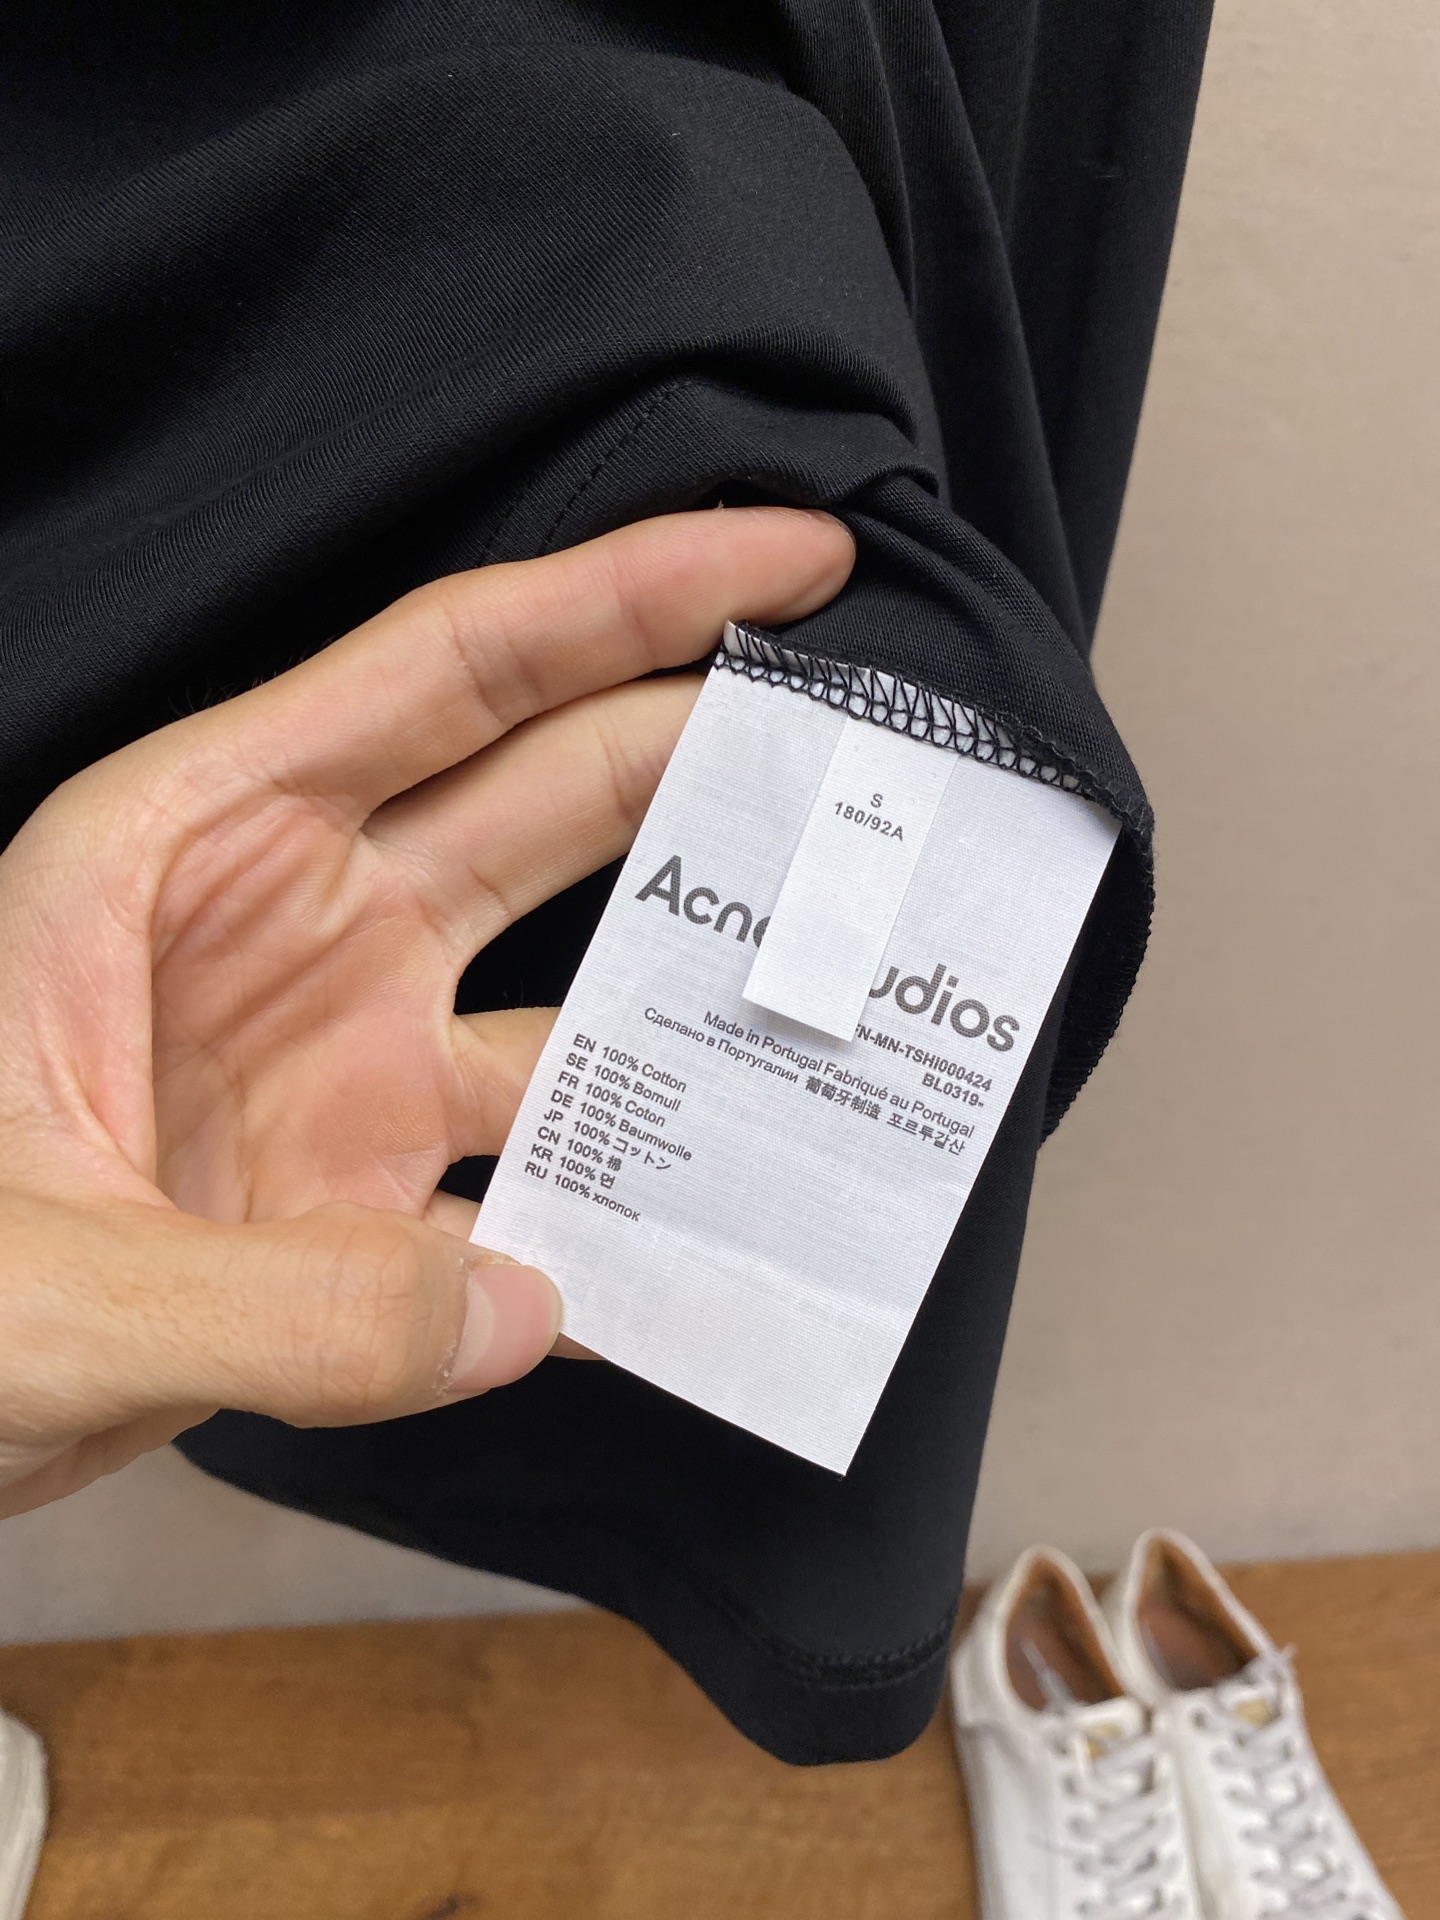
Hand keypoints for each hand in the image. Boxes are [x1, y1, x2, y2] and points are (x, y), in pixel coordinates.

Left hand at [0, 508, 854, 1516]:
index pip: (449, 671)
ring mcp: (336, 1072)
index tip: (796, 553)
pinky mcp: (357, 1207)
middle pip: (543, 803)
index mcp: (193, 846)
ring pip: (565, 1007)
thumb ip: (293, 1308)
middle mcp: (290, 932)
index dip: (631, 598)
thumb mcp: (46, 1284)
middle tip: (873, 757)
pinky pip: (524, 1192)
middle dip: (707, 761)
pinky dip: (613, 1218)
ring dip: (690, 1023)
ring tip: (834, 1026)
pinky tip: (705, 1248)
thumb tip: (544, 1312)